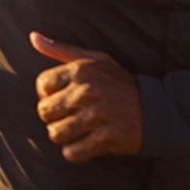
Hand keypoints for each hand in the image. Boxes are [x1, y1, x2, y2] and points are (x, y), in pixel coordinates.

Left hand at [30, 31, 142, 161]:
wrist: (156, 108)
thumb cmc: (119, 82)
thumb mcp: (94, 59)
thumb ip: (61, 50)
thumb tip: (33, 37)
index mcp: (81, 70)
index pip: (42, 85)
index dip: (48, 93)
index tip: (62, 96)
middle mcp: (87, 91)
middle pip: (44, 111)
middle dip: (54, 116)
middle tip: (69, 115)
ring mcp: (96, 116)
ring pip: (55, 133)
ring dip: (64, 135)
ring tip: (77, 129)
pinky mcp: (105, 138)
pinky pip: (72, 152)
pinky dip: (75, 151)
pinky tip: (86, 142)